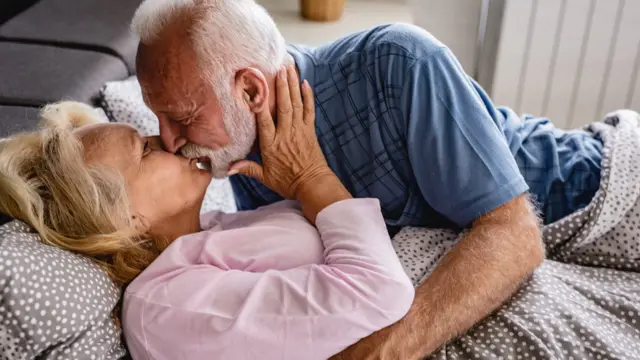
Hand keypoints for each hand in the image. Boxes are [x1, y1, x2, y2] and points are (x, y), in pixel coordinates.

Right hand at [231, 65, 330, 199]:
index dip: (260, 103)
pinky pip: (309, 110)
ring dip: (293, 85)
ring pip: (296, 104)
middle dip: (281, 86)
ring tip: (290, 68)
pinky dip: (308, 96)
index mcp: (272, 144)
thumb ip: (247, 168)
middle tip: (279, 68)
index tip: (255, 88)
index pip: (264, 120)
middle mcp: (286, 134)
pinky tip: (305, 83)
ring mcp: (299, 130)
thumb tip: (228, 168)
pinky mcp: (310, 131)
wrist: (313, 185)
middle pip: (283, 106)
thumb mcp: (265, 177)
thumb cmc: (288, 182)